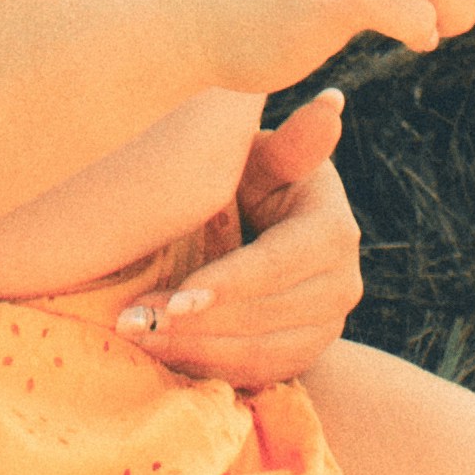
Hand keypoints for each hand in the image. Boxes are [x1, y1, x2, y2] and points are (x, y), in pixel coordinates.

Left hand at [118, 89, 359, 384]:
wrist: (265, 230)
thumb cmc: (252, 179)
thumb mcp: (264, 158)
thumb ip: (292, 142)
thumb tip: (332, 100)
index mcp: (331, 230)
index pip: (280, 264)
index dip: (231, 284)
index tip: (177, 297)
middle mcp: (341, 285)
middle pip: (267, 317)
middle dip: (197, 322)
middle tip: (133, 319)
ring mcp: (326, 327)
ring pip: (258, 353)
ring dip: (192, 349)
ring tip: (135, 333)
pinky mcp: (303, 356)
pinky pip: (255, 375)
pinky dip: (205, 367)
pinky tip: (158, 351)